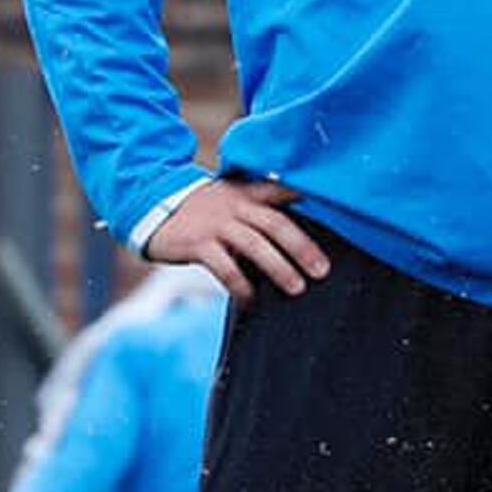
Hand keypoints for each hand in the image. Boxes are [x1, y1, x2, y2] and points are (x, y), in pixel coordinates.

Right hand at [143, 180, 330, 301]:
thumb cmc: (202, 209)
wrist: (154, 205)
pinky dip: (240, 285)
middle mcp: (236, 206)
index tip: (338, 208)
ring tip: (297, 288)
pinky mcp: (199, 244)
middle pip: (275, 224)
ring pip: (255, 245)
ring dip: (279, 268)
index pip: (283, 191)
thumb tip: (295, 235)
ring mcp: (217, 224)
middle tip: (322, 270)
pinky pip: (225, 267)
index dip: (308, 197)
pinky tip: (250, 299)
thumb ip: (258, 209)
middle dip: (301, 247)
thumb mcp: (231, 198)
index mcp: (247, 193)